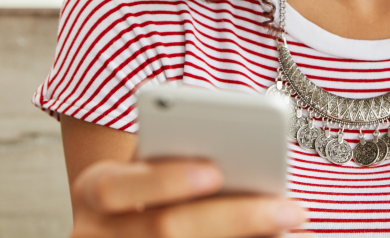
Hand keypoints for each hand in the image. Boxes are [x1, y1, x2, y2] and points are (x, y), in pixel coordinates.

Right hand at [70, 159, 309, 237]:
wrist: (119, 226)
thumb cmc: (147, 183)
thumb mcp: (148, 166)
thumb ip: (179, 158)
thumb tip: (241, 163)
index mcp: (94, 190)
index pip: (118, 186)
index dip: (165, 180)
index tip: (214, 171)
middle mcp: (95, 234)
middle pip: (165, 229)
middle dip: (234, 216)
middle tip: (289, 209)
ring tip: (295, 227)